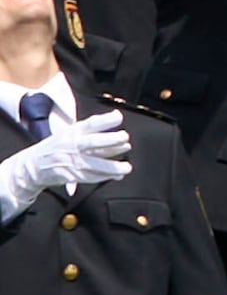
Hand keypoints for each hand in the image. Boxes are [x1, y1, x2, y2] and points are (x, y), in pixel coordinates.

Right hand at [0, 104, 129, 216]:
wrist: (31, 166)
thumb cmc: (54, 148)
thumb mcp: (68, 133)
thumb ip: (90, 130)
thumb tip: (115, 120)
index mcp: (71, 132)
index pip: (89, 124)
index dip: (104, 120)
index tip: (118, 117)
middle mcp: (70, 145)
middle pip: (92, 142)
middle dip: (110, 141)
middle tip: (125, 139)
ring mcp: (68, 161)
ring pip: (92, 163)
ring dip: (111, 166)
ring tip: (126, 167)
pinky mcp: (68, 174)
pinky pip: (89, 177)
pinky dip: (104, 177)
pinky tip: (116, 175)